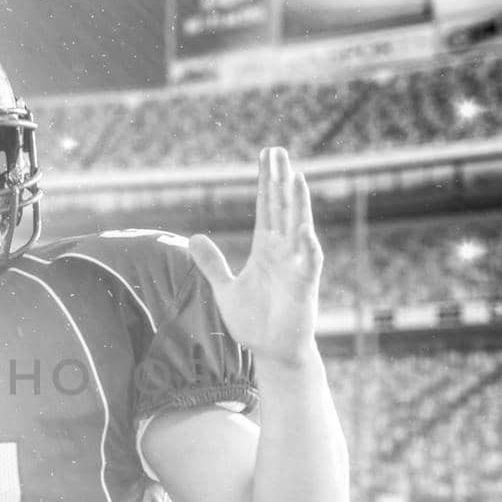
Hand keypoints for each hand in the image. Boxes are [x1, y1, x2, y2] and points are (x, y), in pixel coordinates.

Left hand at [189, 147, 323, 367]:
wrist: (272, 351)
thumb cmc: (254, 321)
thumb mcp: (225, 288)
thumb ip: (212, 263)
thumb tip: (193, 239)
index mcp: (265, 248)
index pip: (266, 207)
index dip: (265, 181)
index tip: (266, 155)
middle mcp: (283, 251)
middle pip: (281, 207)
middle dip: (279, 179)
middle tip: (277, 150)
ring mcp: (295, 265)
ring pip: (297, 226)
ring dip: (297, 202)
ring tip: (295, 176)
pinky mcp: (304, 285)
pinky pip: (308, 261)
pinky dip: (306, 245)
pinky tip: (302, 227)